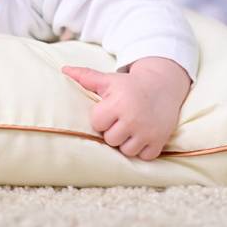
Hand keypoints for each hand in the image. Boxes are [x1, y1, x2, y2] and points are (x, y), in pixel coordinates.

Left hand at [61, 58, 190, 159]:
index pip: (97, 123)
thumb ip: (85, 77)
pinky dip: (141, 149)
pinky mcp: (159, 142)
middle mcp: (133, 119)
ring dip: (125, 142)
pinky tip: (141, 136)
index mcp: (118, 103)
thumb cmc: (129, 85)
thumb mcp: (108, 80)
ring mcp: (147, 132)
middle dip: (112, 131)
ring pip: (126, 150)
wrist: (162, 86)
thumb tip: (64, 70)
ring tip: (129, 128)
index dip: (100, 118)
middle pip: (110, 139)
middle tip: (119, 120)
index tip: (107, 111)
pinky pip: (143, 156)